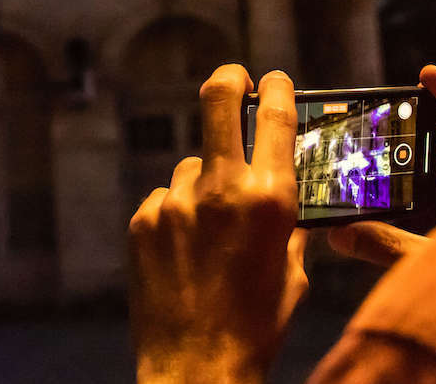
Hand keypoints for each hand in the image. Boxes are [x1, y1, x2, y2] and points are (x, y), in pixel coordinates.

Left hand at [129, 66, 308, 383]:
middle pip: (217, 101)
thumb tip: (289, 194)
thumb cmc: (255, 325)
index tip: (275, 80)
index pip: (276, 117)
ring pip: (191, 165)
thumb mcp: (292, 271)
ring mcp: (174, 201)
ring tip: (211, 234)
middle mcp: (219, 189)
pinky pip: (165, 199)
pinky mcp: (143, 219)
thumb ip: (289, 223)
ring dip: (204, 183)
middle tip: (235, 80)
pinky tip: (186, 253)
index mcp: (270, 198)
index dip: (278, 88)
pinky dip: (178, 215)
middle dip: (229, 80)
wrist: (195, 366)